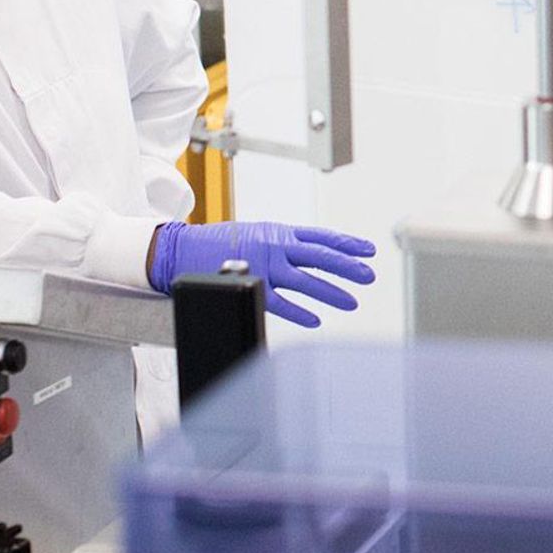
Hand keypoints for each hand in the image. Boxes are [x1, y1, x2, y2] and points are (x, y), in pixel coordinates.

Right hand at [147, 221, 377, 327]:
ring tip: (351, 301)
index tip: (368, 250)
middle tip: (368, 275)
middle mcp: (275, 246)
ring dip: (331, 292)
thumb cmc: (221, 242)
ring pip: (306, 280)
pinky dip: (300, 312)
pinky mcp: (250, 283)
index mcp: (280, 232)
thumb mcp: (258, 233)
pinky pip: (280, 302)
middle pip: (320, 256)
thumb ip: (284, 243)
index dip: (347, 243)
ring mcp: (264, 265)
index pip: (321, 237)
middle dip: (348, 266)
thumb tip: (310, 252)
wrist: (183, 248)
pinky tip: (316, 320)